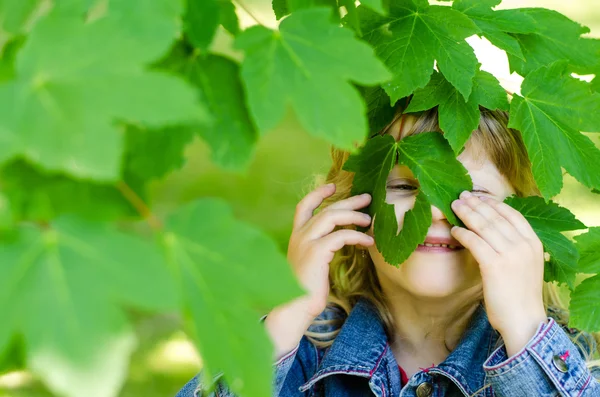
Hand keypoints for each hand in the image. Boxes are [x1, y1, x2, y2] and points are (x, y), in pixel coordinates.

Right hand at [287, 183, 373, 317]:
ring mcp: (306, 242)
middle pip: (325, 209)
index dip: (318, 194)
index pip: (304, 206)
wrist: (295, 307)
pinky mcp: (316, 252)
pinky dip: (357, 236)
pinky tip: (368, 241)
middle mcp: (299, 236)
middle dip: (348, 201)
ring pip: (332, 216)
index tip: (333, 186)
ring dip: (354, 215)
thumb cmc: (306, 290)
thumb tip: (341, 240)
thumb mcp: (312, 265)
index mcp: (296, 237)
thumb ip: (321, 249)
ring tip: (370, 219)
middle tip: (367, 197)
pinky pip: (340, 236)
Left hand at [450, 191, 547, 353]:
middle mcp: (524, 245)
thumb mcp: (525, 264)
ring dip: (466, 214)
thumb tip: (492, 229)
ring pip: (483, 226)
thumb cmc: (520, 295)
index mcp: (534, 242)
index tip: (478, 197)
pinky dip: (462, 233)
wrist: (524, 320)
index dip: (493, 203)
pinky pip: (474, 241)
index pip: (512, 214)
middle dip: (475, 204)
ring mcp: (510, 254)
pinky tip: (454, 230)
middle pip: (495, 216)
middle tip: (460, 196)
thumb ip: (514, 246)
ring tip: (453, 206)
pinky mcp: (494, 265)